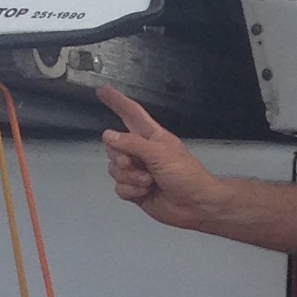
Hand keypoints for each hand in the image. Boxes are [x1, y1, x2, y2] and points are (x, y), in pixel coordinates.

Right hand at [97, 87, 221, 228]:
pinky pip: (119, 187)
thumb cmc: (185, 174)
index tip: (101, 91)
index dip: (116, 102)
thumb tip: (108, 135)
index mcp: (151, 136)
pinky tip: (145, 193)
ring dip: (130, 177)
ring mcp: (137, 172)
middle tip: (133, 164)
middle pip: (114, 147)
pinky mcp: (135, 190)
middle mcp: (142, 152)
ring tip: (149, 182)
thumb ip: (132, 144)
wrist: (195, 205)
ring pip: (115, 169)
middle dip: (120, 157)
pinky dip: (130, 191)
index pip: (130, 114)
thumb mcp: (159, 153)